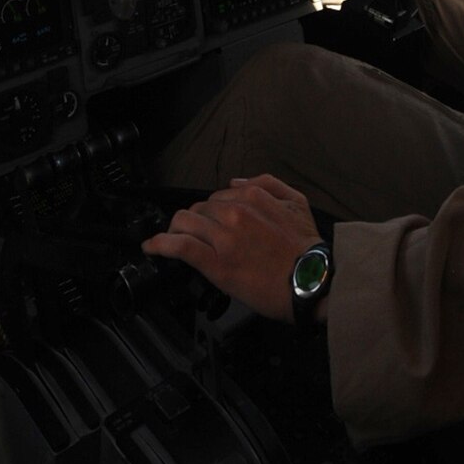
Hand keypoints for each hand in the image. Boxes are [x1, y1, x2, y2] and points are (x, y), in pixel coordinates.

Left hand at [141, 174, 325, 322]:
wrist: (312, 281)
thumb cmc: (306, 248)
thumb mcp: (297, 202)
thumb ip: (268, 184)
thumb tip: (237, 182)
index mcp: (253, 197)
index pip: (217, 196)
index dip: (212, 211)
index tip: (210, 222)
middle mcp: (235, 212)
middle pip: (198, 209)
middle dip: (195, 220)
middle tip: (196, 235)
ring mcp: (223, 238)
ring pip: (184, 222)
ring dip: (175, 229)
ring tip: (170, 239)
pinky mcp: (216, 263)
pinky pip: (180, 246)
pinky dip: (160, 244)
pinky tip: (151, 247)